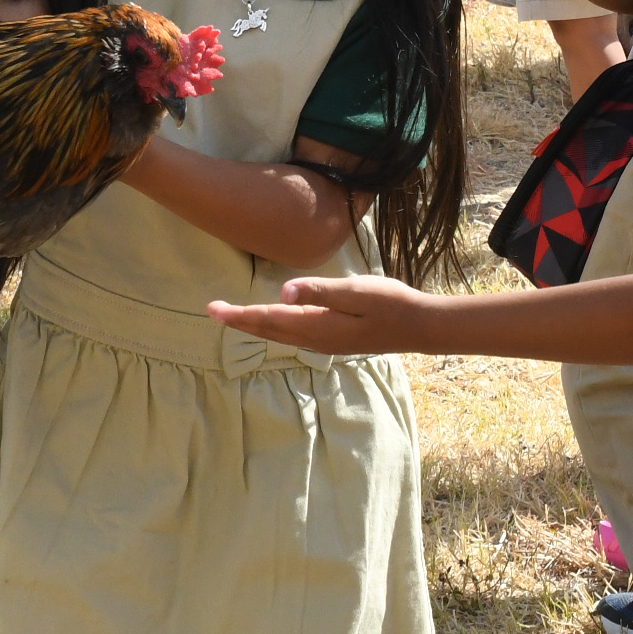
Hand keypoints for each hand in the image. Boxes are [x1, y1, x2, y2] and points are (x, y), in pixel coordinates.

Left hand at [208, 274, 432, 354]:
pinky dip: (276, 327)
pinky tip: (276, 321)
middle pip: (269, 330)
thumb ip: (320, 291)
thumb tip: (283, 291)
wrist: (419, 326)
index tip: (213, 310)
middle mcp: (316, 339)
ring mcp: (326, 342)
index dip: (239, 315)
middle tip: (213, 311)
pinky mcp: (335, 340)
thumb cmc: (391, 303)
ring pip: (280, 334)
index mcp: (317, 326)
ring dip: (256, 325)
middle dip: (240, 321)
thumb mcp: (356, 291)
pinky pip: (294, 335)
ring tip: (235, 316)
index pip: (268, 319)